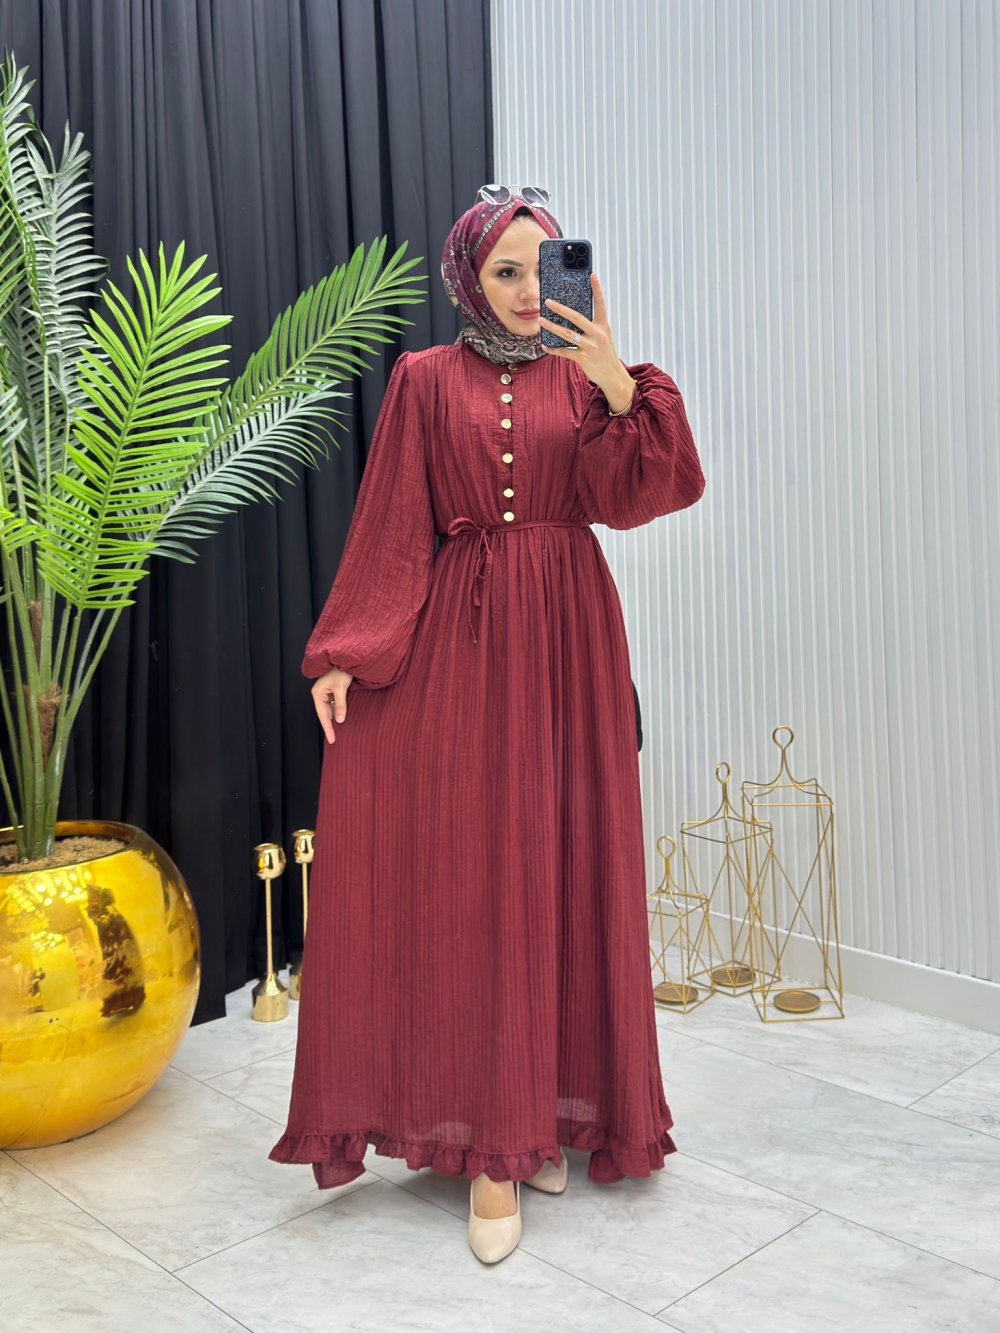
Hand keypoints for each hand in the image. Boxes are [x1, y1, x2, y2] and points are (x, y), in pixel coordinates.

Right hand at [311, 666, 353, 743]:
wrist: (347, 658)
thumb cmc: (341, 670)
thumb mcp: (341, 688)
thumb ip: (340, 704)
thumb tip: (339, 720)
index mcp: (318, 693)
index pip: (322, 715)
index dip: (328, 728)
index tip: (332, 739)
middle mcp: (320, 694)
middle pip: (325, 714)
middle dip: (330, 726)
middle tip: (335, 740)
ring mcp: (327, 693)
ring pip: (331, 710)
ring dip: (335, 719)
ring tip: (339, 732)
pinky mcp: (334, 691)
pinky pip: (335, 705)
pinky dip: (339, 712)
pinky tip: (343, 719)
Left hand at [539, 273, 634, 407]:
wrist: (612, 376)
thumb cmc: (605, 354)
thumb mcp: (603, 337)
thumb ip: (592, 326)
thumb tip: (573, 316)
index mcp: (603, 326)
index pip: (601, 304)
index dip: (597, 289)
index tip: (592, 274)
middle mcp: (598, 334)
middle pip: (577, 317)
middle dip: (561, 309)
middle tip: (548, 301)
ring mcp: (590, 346)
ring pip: (567, 334)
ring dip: (552, 327)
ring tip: (540, 320)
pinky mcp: (583, 358)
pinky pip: (565, 352)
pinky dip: (553, 350)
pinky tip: (545, 346)